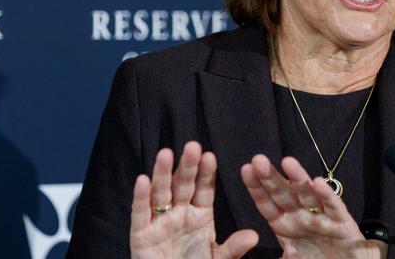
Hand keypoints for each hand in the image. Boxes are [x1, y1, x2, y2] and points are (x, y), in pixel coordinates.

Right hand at [130, 141, 258, 258]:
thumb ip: (233, 248)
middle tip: (193, 146)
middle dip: (188, 166)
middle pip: (183, 185)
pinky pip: (140, 213)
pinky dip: (140, 197)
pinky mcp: (140, 234)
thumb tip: (254, 235)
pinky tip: (143, 180)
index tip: (211, 157)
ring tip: (166, 153)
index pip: (204, 189)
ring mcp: (159, 222)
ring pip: (161, 192)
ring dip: (163, 173)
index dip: (206, 173)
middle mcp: (179, 213)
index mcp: (200, 214)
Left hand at [241, 155, 386, 258]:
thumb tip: (247, 245)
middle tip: (259, 160)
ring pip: (307, 194)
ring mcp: (321, 217)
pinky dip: (327, 195)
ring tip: (287, 162)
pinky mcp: (342, 223)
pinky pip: (334, 207)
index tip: (245, 169)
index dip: (256, 187)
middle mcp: (301, 217)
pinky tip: (318, 183)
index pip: (267, 203)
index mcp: (285, 225)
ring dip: (298, 178)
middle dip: (271, 177)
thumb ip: (273, 257)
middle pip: (283, 194)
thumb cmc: (315, 258)